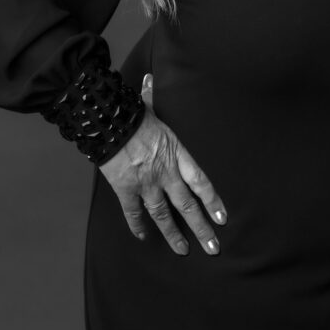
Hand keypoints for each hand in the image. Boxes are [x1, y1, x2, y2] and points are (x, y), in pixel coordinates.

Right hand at [97, 73, 227, 254]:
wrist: (107, 123)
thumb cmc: (130, 114)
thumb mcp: (149, 107)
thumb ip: (153, 98)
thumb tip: (150, 79)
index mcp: (177, 155)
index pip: (201, 182)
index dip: (213, 201)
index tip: (223, 218)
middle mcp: (166, 173)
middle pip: (187, 206)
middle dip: (201, 228)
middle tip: (213, 248)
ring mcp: (146, 184)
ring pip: (164, 215)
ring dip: (174, 235)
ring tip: (184, 250)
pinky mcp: (126, 190)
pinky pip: (134, 212)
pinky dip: (138, 225)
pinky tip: (143, 237)